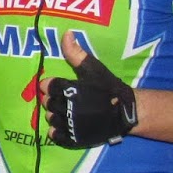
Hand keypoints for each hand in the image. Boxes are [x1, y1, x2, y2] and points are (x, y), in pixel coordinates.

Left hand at [44, 32, 137, 147]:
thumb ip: (76, 53)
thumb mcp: (94, 68)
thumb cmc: (109, 88)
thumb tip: (66, 33)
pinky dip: (57, 132)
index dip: (49, 85)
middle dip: (52, 99)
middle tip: (63, 98)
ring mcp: (70, 125)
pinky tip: (63, 126)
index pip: (47, 86)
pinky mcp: (75, 138)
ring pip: (51, 119)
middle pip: (48, 102)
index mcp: (69, 89)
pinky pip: (57, 136)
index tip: (55, 85)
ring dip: (54, 114)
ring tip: (65, 111)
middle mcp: (67, 108)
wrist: (126, 112)